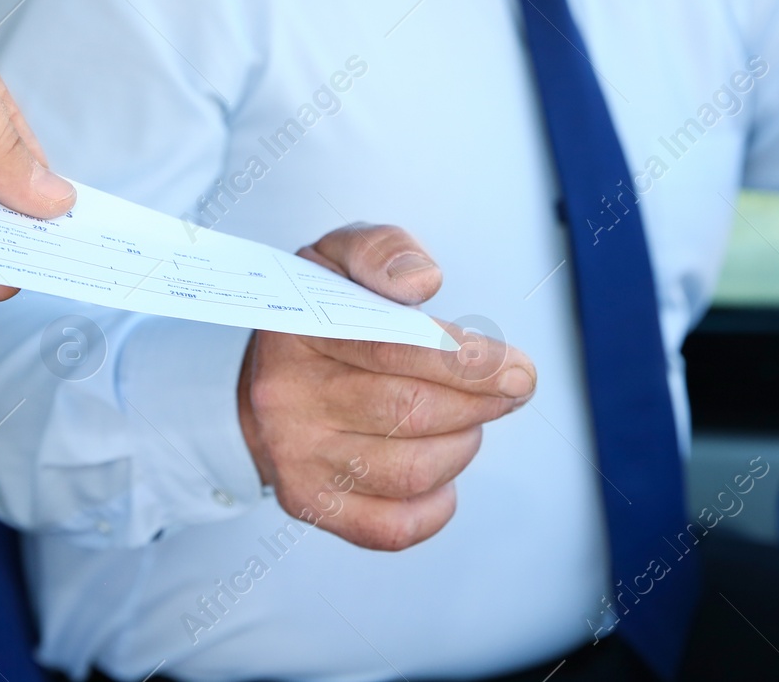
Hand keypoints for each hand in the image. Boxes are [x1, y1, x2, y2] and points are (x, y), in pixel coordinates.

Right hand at [237, 224, 535, 550]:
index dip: (464, 363)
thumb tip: (422, 281)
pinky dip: (436, 506)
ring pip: (411, 469)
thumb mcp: (338, 258)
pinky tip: (443, 474)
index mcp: (296, 330)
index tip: (516, 369)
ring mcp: (296, 458)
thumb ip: (381, 251)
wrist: (262, 380)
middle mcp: (287, 399)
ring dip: (461, 444)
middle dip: (480, 402)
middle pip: (409, 411)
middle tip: (511, 389)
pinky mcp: (309, 504)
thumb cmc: (315, 317)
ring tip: (467, 420)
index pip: (390, 349)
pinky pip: (392, 527)